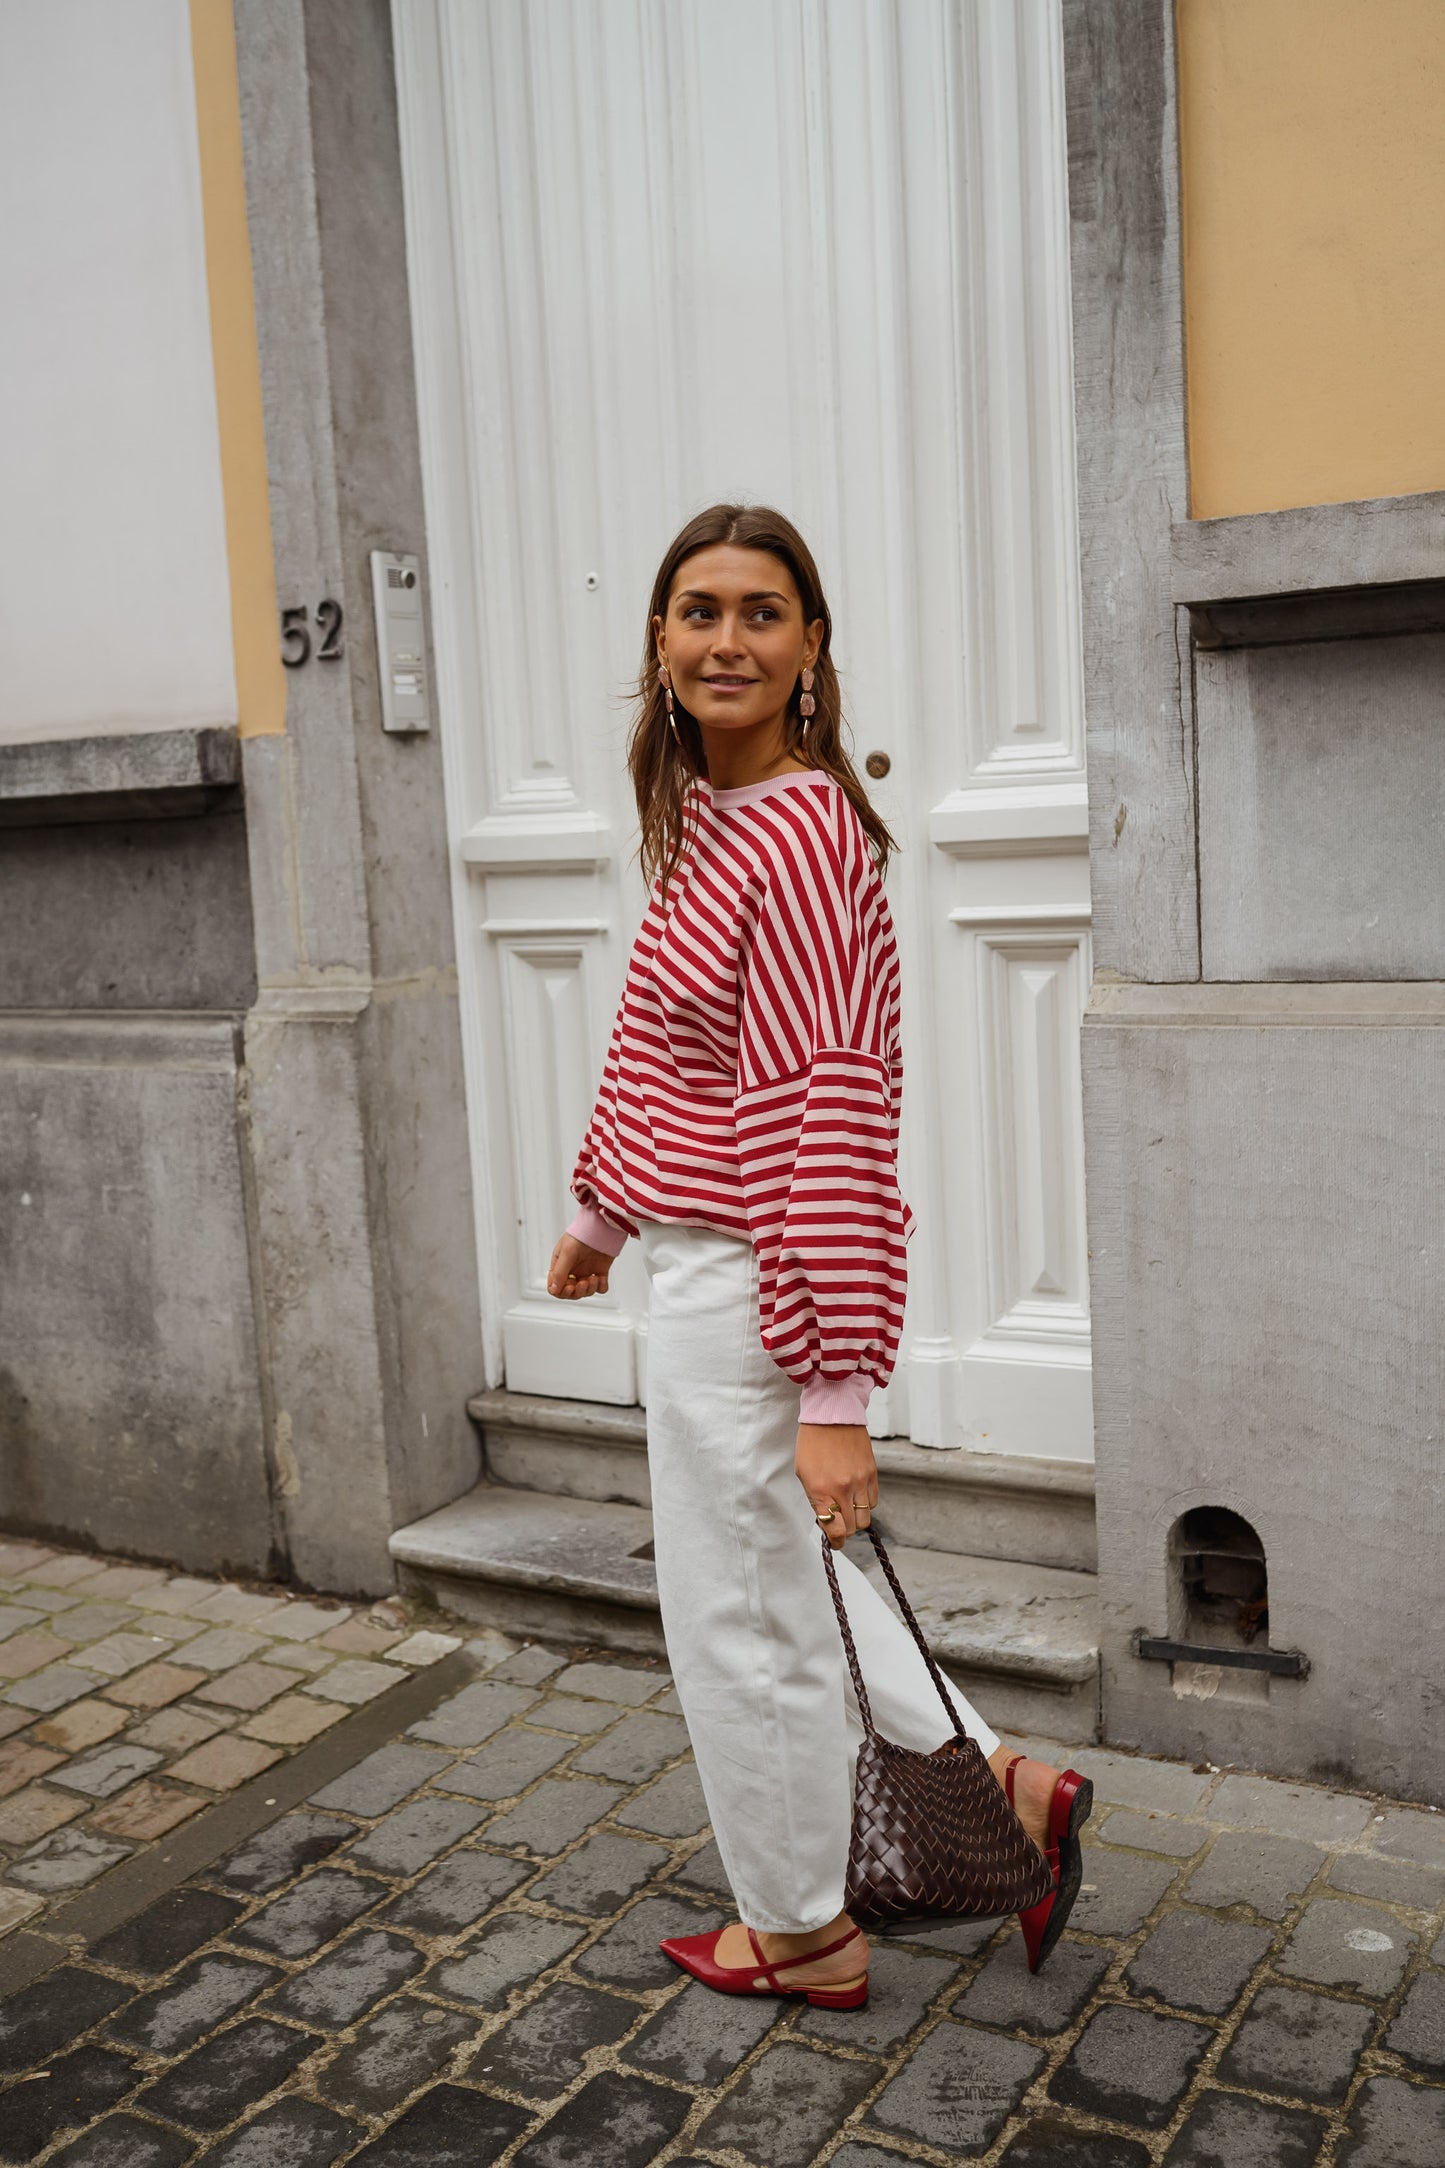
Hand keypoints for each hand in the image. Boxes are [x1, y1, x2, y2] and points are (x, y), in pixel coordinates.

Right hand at [546, 1234, 613, 1298]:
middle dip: (577, 1292)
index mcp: (560, 1266)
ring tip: (594, 1278)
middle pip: (571, 1293)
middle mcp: (573, 1270)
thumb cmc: (581, 1235)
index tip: (569, 1286)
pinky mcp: (600, 1272)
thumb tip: (554, 1290)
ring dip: (589, 1289)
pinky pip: (600, 1288)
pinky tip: (601, 1277)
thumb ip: (560, 1272)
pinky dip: (601, 1286)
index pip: (556, 1287)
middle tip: (582, 1283)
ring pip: (585, 1292)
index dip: (562, 1291)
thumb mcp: (567, 1252)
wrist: (603, 1227)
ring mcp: (587, 1272)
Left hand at [796, 1424, 877, 1548]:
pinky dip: (865, 1503)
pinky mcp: (872, 1473)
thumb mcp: (804, 1474)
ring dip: (855, 1518)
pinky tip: (856, 1494)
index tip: (835, 1542)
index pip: (834, 1531)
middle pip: (851, 1528)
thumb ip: (817, 1500)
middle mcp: (843, 1489)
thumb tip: (828, 1520)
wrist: (831, 1416)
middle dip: (843, 1529)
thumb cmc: (812, 1444)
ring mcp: (860, 1481)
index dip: (835, 1542)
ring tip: (846, 1507)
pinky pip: (873, 1501)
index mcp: (822, 1490)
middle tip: (837, 1522)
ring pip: (865, 1518)